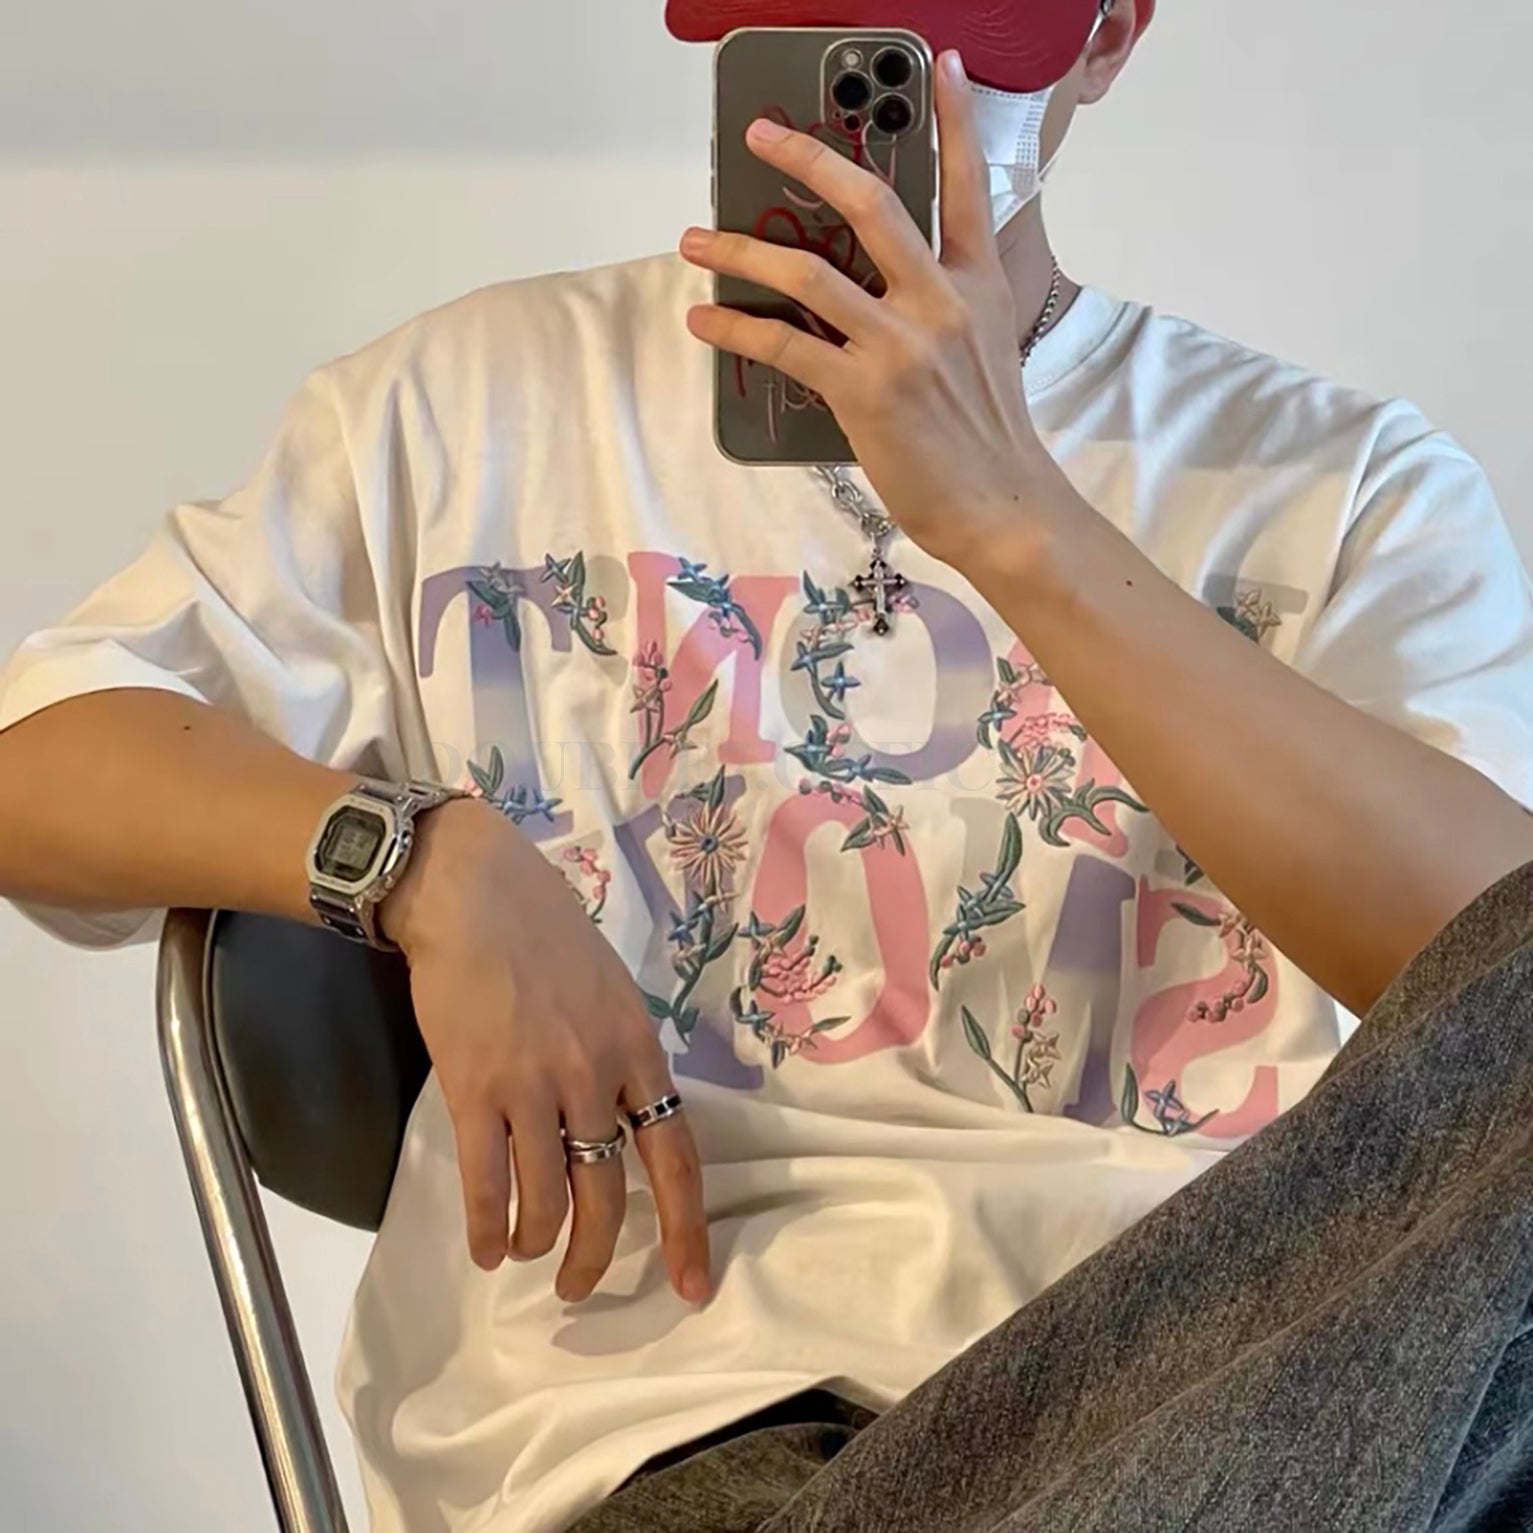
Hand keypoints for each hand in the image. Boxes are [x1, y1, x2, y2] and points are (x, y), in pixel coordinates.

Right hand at [381, 798, 711, 1305]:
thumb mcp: (611, 989)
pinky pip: (485, 1183)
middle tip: (578, 1285)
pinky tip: (485, 1247)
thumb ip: (621, 1053)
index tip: (691, 1286)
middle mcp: (595, 1076)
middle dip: (594, 1257)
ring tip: (521, 1254)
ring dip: (535, 1243)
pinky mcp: (474, 1089)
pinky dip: (486, 1227)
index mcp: (638, 1051)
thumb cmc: (544, 932)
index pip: (676, 1156)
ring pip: (546, 1199)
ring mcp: (534, 1085)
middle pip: (606, 1194)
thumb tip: (625, 1112)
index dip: (685, 1229)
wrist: (474, 893)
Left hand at [680, 49, 1057, 572]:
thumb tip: (880, 284)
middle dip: (808, 158)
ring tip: (697, 239)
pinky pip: (783, 346)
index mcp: (977, 284)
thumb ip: (945, 302)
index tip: (941, 65)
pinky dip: (735, 328)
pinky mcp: (863, 392)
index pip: (967, 185)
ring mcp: (901, 345)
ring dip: (741, 249)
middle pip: (869, 204)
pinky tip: (705, 319)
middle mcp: (940, 302)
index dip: (954, 120)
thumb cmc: (988, 436)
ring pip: (808, 273)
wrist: (1003, 506)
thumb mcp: (985, 349)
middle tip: (760, 135)